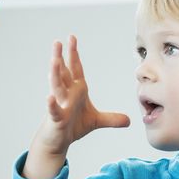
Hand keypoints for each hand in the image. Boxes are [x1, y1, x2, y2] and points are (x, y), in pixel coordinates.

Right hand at [34, 36, 130, 156]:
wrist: (59, 141)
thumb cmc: (73, 126)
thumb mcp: (96, 121)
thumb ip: (111, 118)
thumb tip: (129, 120)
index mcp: (76, 90)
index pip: (75, 69)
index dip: (74, 54)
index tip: (72, 38)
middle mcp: (66, 94)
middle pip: (62, 73)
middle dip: (60, 57)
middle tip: (57, 42)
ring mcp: (60, 105)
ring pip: (56, 87)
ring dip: (55, 74)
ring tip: (54, 61)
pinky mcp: (56, 118)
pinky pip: (54, 110)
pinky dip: (52, 104)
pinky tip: (49, 98)